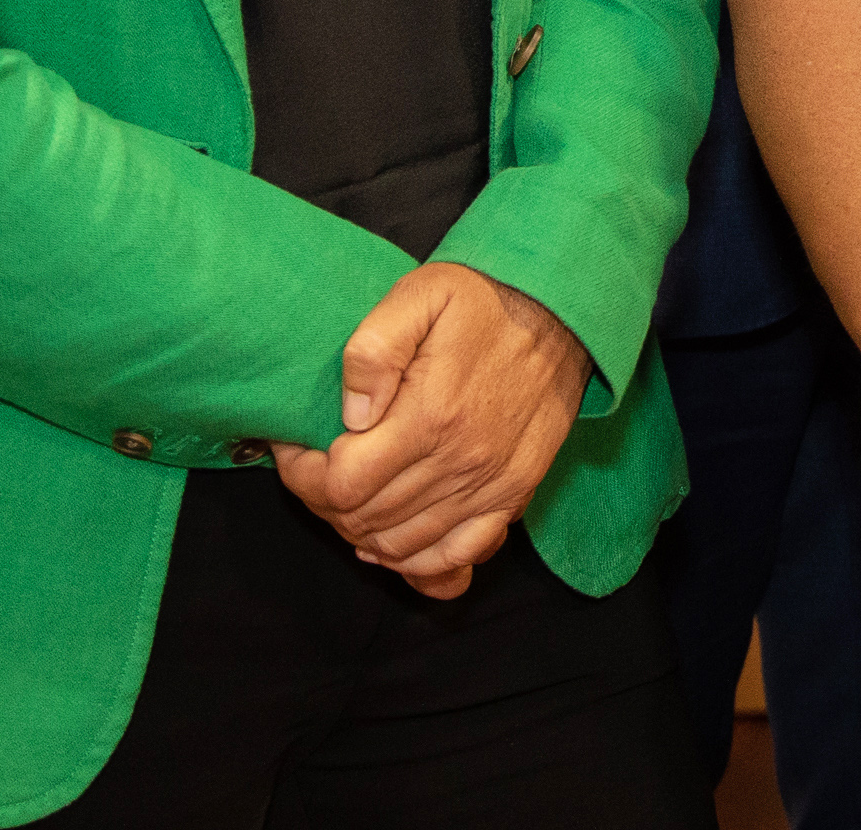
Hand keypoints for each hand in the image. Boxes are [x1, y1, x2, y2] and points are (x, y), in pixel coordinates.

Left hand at [272, 263, 588, 598]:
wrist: (564, 312)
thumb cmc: (484, 302)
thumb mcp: (420, 296)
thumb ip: (374, 349)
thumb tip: (352, 414)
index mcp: (430, 416)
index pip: (341, 484)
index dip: (304, 474)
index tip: (295, 448)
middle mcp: (460, 461)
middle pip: (365, 520)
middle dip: (324, 502)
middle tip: (315, 471)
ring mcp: (489, 485)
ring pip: (401, 546)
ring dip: (361, 532)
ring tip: (347, 498)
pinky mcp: (513, 494)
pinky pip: (458, 556)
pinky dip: (417, 564)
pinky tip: (391, 544)